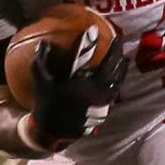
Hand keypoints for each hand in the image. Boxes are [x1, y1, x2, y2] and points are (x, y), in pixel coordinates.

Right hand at [29, 34, 126, 148]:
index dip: (111, 48)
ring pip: (118, 83)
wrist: (52, 130)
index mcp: (90, 85)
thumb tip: (44, 42)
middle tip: (120, 40)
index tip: (112, 34)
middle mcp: (101, 94)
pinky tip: (116, 79)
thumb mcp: (41, 80)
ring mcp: (103, 103)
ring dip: (121, 69)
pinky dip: (117, 83)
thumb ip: (42, 60)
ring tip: (124, 59)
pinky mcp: (101, 111)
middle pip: (116, 70)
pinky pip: (114, 93)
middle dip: (119, 54)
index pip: (106, 62)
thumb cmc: (47, 103)